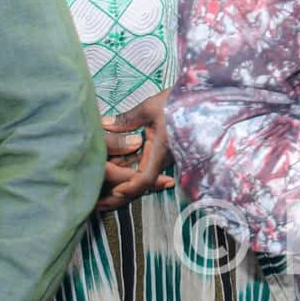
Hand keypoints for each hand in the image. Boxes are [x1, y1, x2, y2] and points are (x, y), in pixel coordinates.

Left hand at [98, 94, 172, 212]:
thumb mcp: (151, 107)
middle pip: (140, 184)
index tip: (113, 191)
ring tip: (102, 186)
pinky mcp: (162, 152)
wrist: (201, 99)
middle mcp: (163, 158)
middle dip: (119, 192)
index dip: (129, 188)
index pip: (145, 178)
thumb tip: (105, 125)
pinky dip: (129, 169)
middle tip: (98, 201)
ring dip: (123, 181)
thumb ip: (127, 120)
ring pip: (141, 176)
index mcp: (161, 150)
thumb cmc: (179, 101)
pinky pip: (144, 166)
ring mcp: (163, 156)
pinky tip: (114, 167)